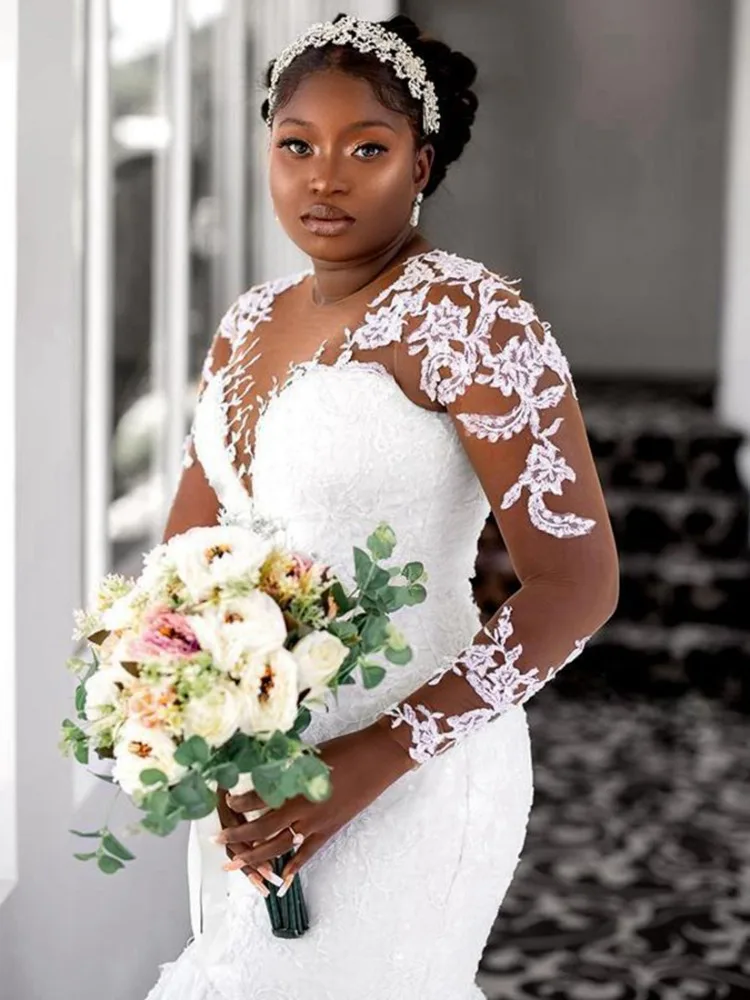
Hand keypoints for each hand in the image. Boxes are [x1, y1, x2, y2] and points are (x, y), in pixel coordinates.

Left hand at [213, 719, 414, 887]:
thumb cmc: (345, 748)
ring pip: (280, 847)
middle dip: (237, 836)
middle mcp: (304, 808)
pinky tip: (280, 882)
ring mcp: (317, 823)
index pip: (258, 799)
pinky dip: (293, 869)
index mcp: (296, 785)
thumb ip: (287, 768)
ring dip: (256, 857)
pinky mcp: (331, 830)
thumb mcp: (310, 755)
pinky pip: (308, 854)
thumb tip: (264, 772)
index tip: (225, 801)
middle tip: (218, 841)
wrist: (377, 757)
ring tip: (236, 864)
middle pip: (263, 828)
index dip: (238, 803)